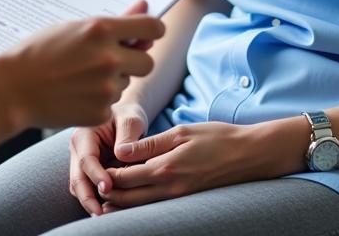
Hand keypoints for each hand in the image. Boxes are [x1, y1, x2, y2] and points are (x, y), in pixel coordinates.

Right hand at [0, 0, 163, 150]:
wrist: (12, 89)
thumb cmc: (39, 51)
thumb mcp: (75, 28)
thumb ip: (115, 22)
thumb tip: (144, 7)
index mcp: (102, 30)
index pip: (153, 28)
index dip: (153, 31)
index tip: (148, 35)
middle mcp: (109, 58)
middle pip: (148, 62)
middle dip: (136, 61)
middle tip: (114, 60)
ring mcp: (106, 88)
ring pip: (126, 83)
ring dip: (113, 80)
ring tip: (80, 76)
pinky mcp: (100, 113)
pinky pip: (111, 104)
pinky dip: (99, 101)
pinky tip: (75, 94)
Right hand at [68, 100, 148, 216]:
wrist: (125, 116)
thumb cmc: (128, 116)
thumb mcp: (131, 119)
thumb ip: (127, 136)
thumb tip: (121, 155)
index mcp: (85, 134)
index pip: (86, 159)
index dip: (96, 175)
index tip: (107, 188)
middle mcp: (78, 149)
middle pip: (77, 177)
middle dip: (86, 197)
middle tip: (99, 213)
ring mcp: (81, 162)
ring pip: (79, 186)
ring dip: (90, 201)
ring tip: (104, 215)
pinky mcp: (88, 172)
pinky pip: (88, 188)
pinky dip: (96, 199)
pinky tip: (108, 208)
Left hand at [99, 121, 286, 209]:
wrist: (247, 155)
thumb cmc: (215, 137)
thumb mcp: (180, 132)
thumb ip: (149, 144)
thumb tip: (120, 150)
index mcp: (165, 168)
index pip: (124, 178)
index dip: (105, 174)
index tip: (92, 165)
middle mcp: (170, 189)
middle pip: (128, 199)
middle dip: (108, 193)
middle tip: (91, 184)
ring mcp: (178, 197)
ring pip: (140, 207)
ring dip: (121, 202)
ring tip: (103, 194)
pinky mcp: (185, 199)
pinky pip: (155, 205)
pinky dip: (139, 201)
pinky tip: (131, 194)